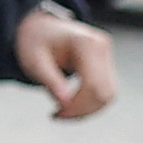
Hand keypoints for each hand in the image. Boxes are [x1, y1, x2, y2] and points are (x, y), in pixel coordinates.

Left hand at [14, 2, 117, 118]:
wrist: (40, 27)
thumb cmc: (34, 42)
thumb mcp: (35, 62)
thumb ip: (51, 81)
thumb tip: (64, 103)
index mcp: (86, 43)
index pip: (92, 85)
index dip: (77, 106)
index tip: (56, 114)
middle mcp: (102, 47)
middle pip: (104, 93)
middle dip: (82, 111)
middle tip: (57, 115)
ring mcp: (107, 54)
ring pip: (108, 95)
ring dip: (87, 110)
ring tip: (62, 112)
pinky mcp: (106, 63)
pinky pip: (105, 91)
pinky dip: (90, 103)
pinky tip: (70, 105)